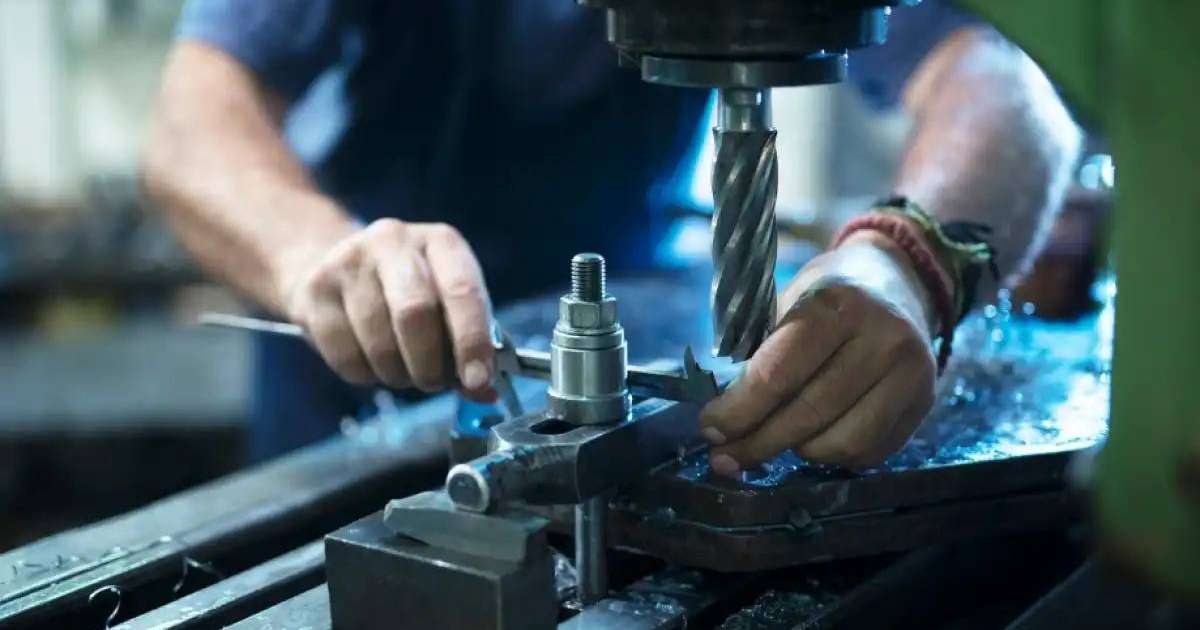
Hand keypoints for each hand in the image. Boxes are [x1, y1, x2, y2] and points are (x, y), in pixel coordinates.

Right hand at [280, 218, 494, 399]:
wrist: (333, 265)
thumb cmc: (406, 292)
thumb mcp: (445, 303)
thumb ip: (468, 344)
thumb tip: (485, 392)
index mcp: (440, 242)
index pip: (462, 290)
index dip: (472, 341)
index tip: (477, 380)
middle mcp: (393, 240)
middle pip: (415, 312)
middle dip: (430, 364)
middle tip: (433, 383)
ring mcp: (348, 261)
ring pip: (379, 341)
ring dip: (397, 374)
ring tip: (403, 371)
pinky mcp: (315, 289)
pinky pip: (345, 356)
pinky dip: (366, 375)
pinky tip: (371, 363)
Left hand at [700, 231, 937, 474]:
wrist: (899, 281)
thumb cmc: (827, 295)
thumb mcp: (787, 303)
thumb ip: (757, 356)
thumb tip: (721, 421)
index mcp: (838, 305)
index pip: (778, 374)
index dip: (738, 411)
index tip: (710, 428)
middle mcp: (882, 340)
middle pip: (809, 414)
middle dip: (758, 443)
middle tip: (725, 457)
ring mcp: (911, 374)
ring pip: (842, 443)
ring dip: (798, 451)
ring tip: (775, 440)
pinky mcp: (925, 402)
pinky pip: (870, 452)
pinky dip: (833, 456)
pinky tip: (813, 440)